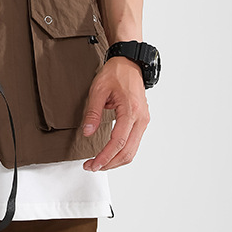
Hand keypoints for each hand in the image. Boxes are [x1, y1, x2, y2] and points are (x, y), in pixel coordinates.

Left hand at [81, 57, 150, 171]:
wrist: (129, 63)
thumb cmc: (115, 74)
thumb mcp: (98, 90)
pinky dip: (122, 152)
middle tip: (92, 167)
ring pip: (132, 150)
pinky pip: (133, 143)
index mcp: (131, 111)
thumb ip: (92, 112)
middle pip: (128, 151)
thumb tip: (87, 132)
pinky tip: (109, 154)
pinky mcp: (142, 121)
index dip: (105, 157)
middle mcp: (141, 119)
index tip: (93, 164)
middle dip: (109, 163)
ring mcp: (144, 121)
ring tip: (98, 163)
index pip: (118, 142)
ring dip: (116, 160)